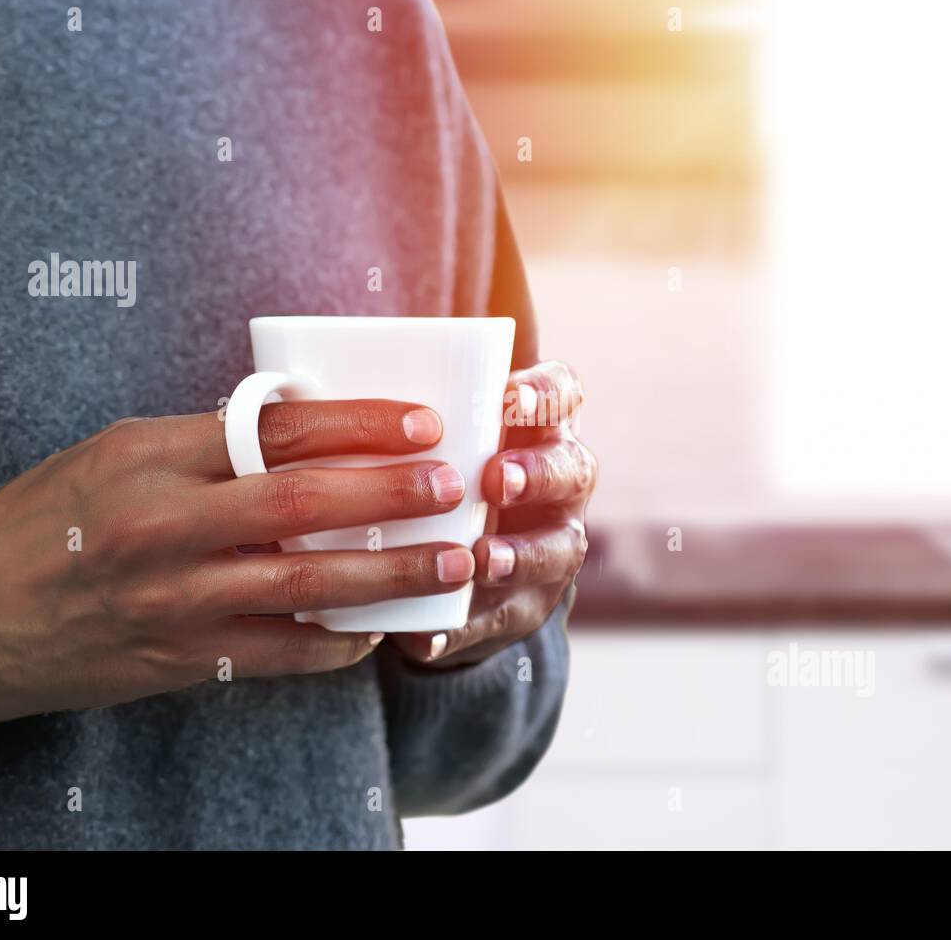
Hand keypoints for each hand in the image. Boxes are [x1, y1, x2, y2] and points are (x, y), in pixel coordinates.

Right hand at [0, 401, 474, 723]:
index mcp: (154, 457)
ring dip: (389, 574)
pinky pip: (282, 653)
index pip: (277, 429)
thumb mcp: (115, 453)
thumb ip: (203, 444)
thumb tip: (302, 433)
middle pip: (304, 503)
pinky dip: (339, 642)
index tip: (420, 423)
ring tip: (450, 560)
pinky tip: (380, 629)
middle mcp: (168, 525)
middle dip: (391, 494)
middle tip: (451, 487)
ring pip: (306, 584)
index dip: (359, 425)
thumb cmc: (48, 521)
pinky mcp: (182, 658)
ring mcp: (178, 597)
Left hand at [388, 361, 594, 666]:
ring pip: (556, 550)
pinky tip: (429, 635)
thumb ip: (424, 389)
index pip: (562, 395)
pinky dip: (465, 627)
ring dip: (521, 555)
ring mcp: (549, 549)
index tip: (506, 396)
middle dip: (538, 474)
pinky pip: (501, 619)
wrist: (457, 553)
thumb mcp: (439, 424)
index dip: (543, 394)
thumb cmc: (443, 464)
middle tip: (496, 479)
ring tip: (484, 560)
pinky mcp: (521, 607)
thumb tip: (378, 315)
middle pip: (572, 470)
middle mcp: (559, 486)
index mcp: (539, 427)